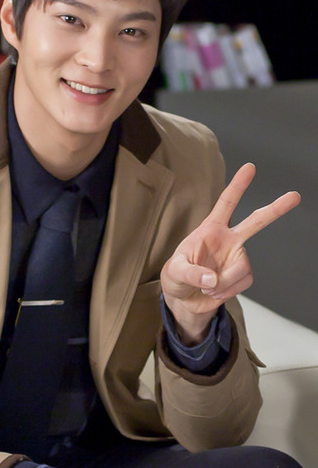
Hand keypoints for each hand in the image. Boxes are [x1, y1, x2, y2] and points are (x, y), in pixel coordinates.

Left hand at [160, 163, 299, 342]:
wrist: (184, 299)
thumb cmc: (176, 277)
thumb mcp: (174, 272)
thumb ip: (191, 273)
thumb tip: (212, 280)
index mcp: (210, 229)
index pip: (226, 204)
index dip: (237, 186)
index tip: (250, 168)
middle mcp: (228, 240)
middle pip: (255, 222)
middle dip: (275, 210)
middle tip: (294, 196)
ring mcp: (237, 257)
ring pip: (242, 267)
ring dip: (223, 283)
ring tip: (206, 287)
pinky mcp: (242, 275)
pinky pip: (244, 282)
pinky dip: (227, 291)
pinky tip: (215, 292)